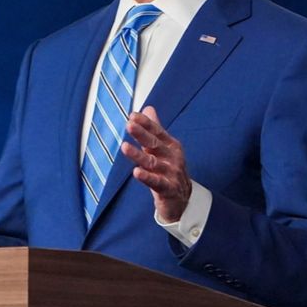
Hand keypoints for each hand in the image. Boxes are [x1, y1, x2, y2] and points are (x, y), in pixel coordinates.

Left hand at [120, 105, 191, 222]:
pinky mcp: (168, 189)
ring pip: (152, 163)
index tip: (133, 115)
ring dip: (138, 155)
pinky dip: (147, 177)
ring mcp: (171, 173)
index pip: (157, 131)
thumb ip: (154, 129)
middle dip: (142, 134)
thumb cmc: (169, 170)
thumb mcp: (162, 148)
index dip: (146, 123)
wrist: (182, 198)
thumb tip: (147, 108)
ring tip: (125, 147)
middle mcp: (172, 157)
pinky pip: (156, 182)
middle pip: (155, 144)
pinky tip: (136, 172)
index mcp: (170, 145)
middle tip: (129, 125)